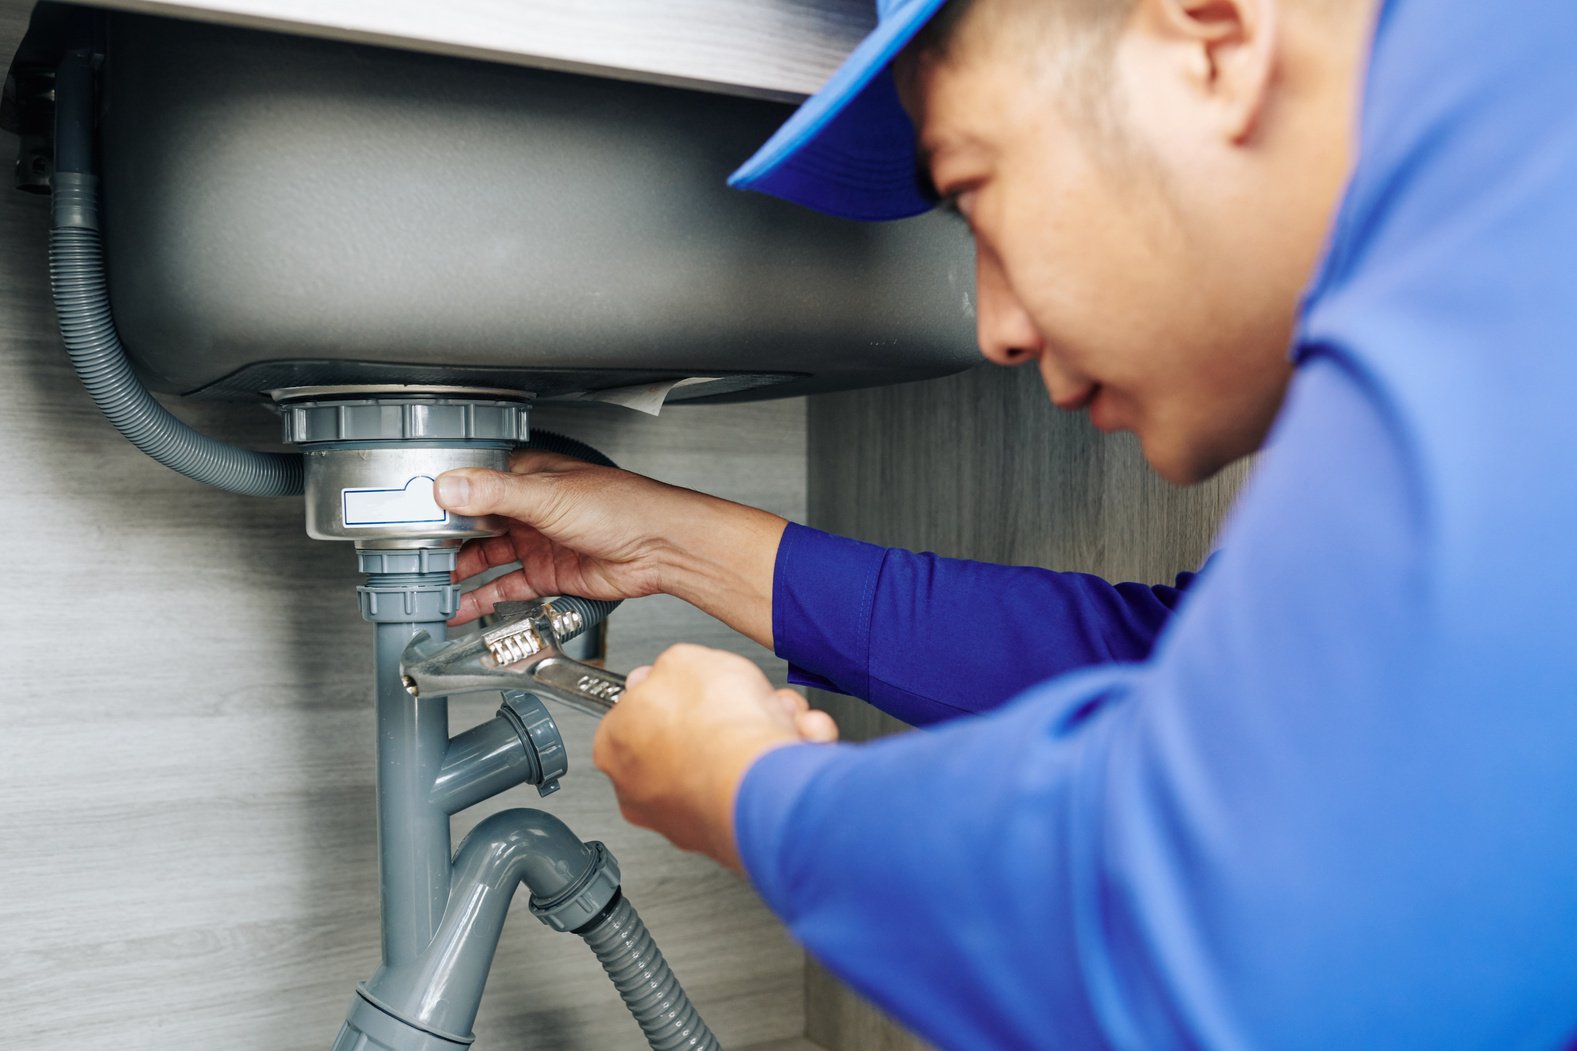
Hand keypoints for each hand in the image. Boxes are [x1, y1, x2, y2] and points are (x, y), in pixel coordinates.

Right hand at [435, 451, 785, 643]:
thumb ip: (495, 495)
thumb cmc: (622, 506)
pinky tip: (460, 611)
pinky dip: (482, 600)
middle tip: (406, 563)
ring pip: (484, 560)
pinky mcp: (548, 574)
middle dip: (441, 545)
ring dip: (457, 577)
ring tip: (426, 592)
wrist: (661, 546)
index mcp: (525, 476)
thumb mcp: (548, 495)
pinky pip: (505, 588)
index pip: (468, 485)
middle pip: (471, 527)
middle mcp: (527, 508)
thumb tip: (449, 487)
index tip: (404, 520)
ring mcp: (537, 541)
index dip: (438, 502)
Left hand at [594, 644, 838, 869]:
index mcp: (615, 744)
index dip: (675, 689)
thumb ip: (670, 666)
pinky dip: (780, 764)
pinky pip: (756, 788)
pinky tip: (791, 744)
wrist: (757, 780)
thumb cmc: (715, 726)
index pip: (638, 710)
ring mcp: (682, 817)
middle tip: (745, 700)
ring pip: (729, 763)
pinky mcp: (726, 833)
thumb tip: (671, 673)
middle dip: (728, 714)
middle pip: (690, 738)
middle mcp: (640, 790)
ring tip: (778, 719)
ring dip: (761, 735)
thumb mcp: (684, 659)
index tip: (694, 684)